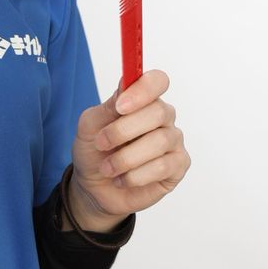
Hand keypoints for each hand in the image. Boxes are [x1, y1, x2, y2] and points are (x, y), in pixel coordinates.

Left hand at [69, 69, 190, 219]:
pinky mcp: (178, 166)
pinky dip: (135, 175)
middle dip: (124, 130)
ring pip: (160, 141)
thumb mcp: (90, 126)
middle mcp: (163, 117)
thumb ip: (107, 107)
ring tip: (107, 168)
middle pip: (159, 112)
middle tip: (101, 143)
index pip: (157, 81)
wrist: (93, 187)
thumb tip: (125, 87)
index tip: (120, 106)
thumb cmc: (94, 151)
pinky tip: (122, 179)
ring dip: (125, 158)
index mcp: (142, 100)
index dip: (143, 90)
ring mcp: (173, 141)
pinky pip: (163, 167)